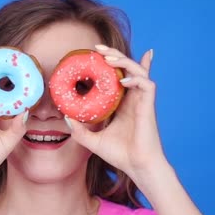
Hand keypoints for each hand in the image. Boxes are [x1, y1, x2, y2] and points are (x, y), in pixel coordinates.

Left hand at [65, 45, 167, 178]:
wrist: (137, 166)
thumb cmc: (119, 154)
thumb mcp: (92, 141)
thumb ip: (79, 130)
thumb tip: (66, 117)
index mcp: (121, 103)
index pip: (118, 76)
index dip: (110, 62)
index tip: (95, 53)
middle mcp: (132, 98)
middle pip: (127, 68)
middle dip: (114, 54)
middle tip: (98, 48)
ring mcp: (142, 101)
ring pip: (138, 71)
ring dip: (124, 61)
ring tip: (108, 58)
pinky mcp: (149, 106)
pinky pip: (147, 84)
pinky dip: (135, 78)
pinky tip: (122, 80)